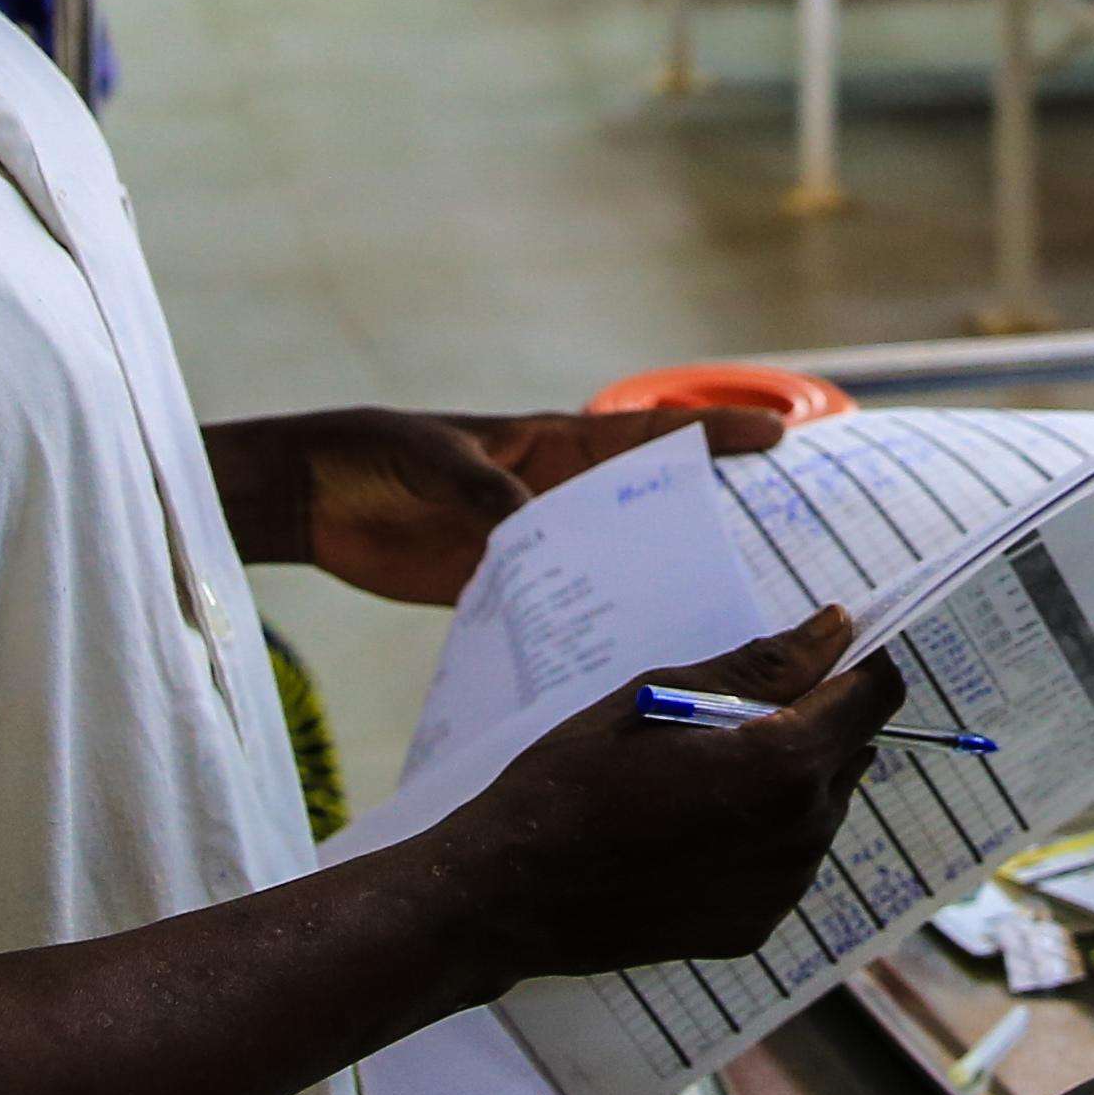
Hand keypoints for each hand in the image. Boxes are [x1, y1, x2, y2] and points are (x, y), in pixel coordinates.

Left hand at [205, 404, 787, 604]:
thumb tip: (532, 521)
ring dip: (653, 585)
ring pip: (609, 565)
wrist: (309, 498)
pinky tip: (625, 663)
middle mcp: (552, 496)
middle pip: (644, 507)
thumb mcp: (431, 458)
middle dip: (707, 519)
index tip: (779, 432)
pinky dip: (586, 633)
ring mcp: (528, 547)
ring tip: (721, 617)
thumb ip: (483, 487)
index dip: (709, 431)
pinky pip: (555, 612)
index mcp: (548, 447)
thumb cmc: (373, 453)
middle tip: (784, 546)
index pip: (644, 435)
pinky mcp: (493, 593)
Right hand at [434, 608, 898, 978]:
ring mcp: (783, 888)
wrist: (514, 893)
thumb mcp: (662, 696)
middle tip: (726, 719)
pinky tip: (690, 833)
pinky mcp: (757, 927)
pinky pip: (786, 862)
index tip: (819, 656)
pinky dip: (758, 837)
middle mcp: (803, 831)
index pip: (876, 696)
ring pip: (820, 809)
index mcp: (784, 763)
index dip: (857, 665)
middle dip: (811, 724)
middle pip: (850, 753)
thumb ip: (763, 666)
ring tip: (696, 780)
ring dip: (785, 782)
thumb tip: (836, 629)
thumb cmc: (576, 778)